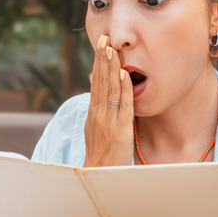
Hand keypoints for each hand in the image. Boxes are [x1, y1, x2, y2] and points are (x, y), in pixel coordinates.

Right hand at [84, 34, 133, 166]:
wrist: (97, 179)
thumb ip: (99, 113)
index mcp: (93, 114)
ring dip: (111, 68)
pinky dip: (123, 90)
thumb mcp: (97, 131)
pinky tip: (123, 75)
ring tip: (112, 49)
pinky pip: (123, 107)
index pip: (96, 83)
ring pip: (110, 90)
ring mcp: (108, 123)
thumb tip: (100, 92)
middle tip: (103, 37)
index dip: (98, 63)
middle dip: (102, 59)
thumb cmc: (100, 157)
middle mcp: (98, 115)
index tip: (101, 44)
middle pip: (100, 81)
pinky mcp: (120, 132)